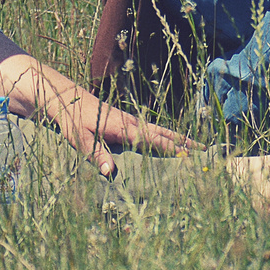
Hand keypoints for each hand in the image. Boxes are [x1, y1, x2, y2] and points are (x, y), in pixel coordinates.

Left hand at [51, 88, 195, 175]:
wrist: (65, 98)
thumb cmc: (72, 119)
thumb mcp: (80, 138)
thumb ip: (95, 154)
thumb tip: (110, 172)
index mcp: (124, 127)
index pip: (152, 139)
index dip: (171, 148)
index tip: (189, 156)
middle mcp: (131, 122)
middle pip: (163, 132)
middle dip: (183, 141)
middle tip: (204, 150)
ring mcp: (130, 120)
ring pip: (159, 129)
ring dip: (177, 137)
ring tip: (194, 145)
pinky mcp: (125, 120)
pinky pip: (150, 129)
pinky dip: (164, 134)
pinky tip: (168, 141)